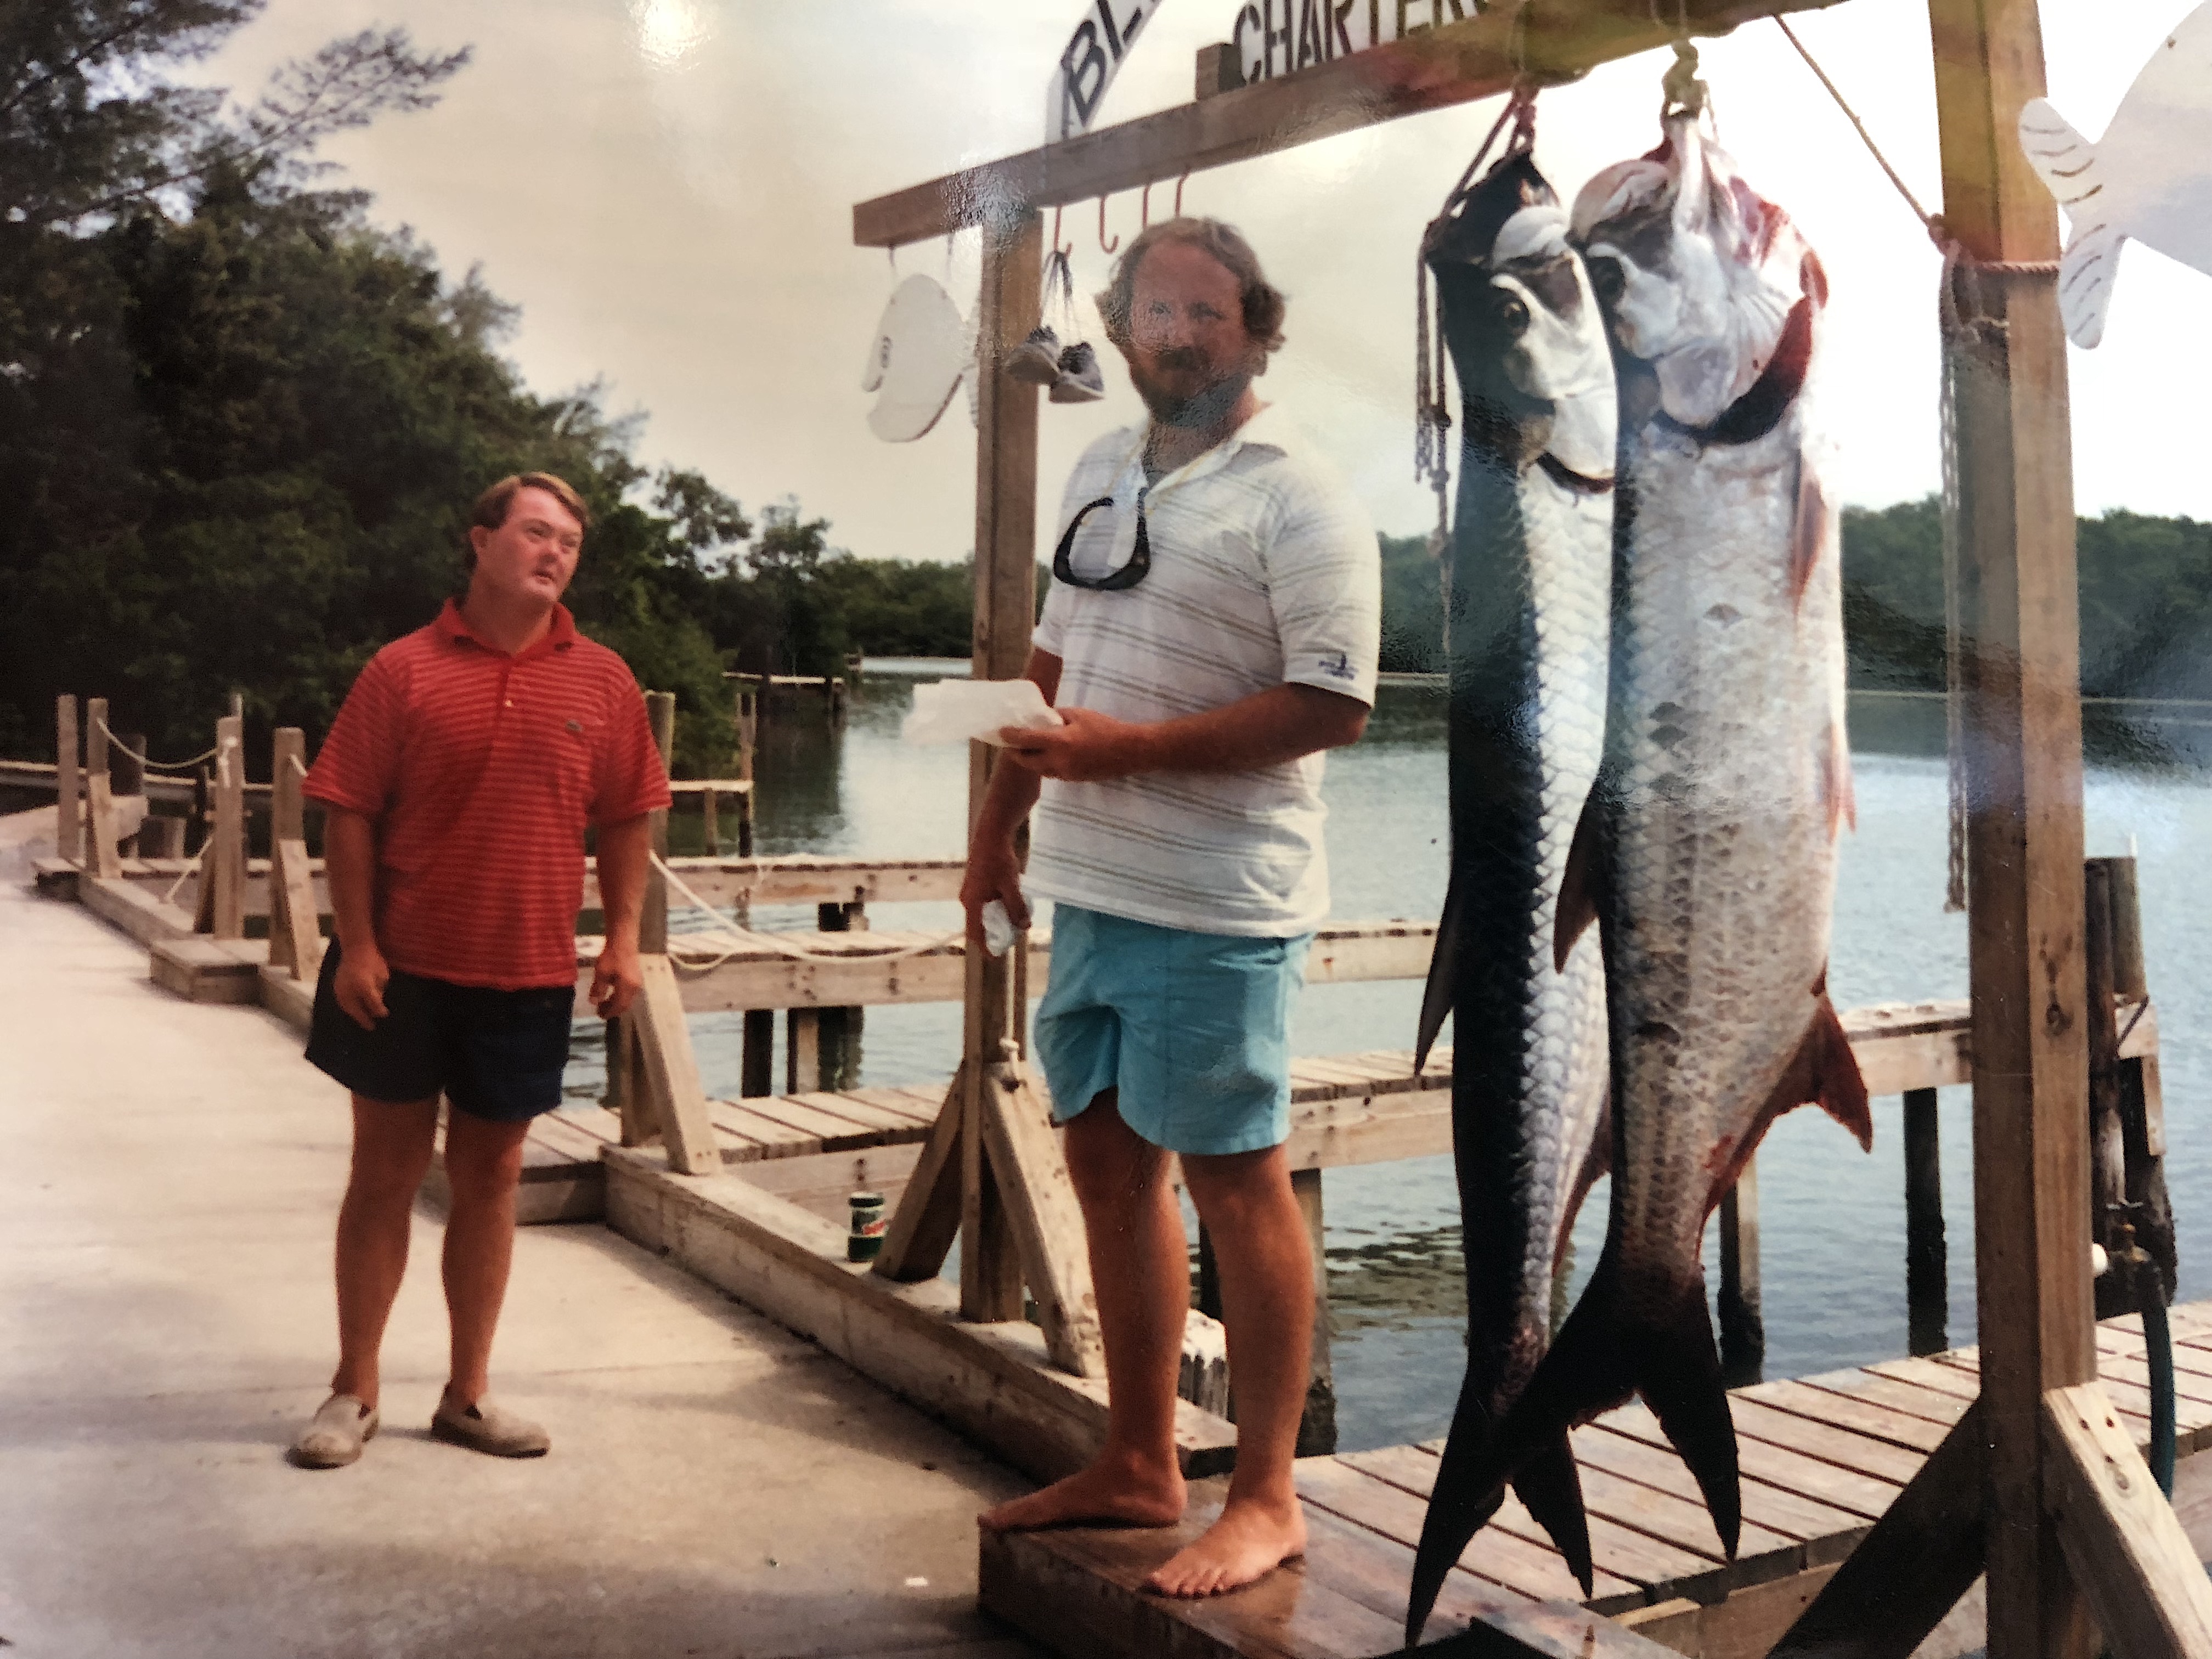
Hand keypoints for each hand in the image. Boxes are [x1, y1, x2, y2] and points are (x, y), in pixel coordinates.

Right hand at [335, 944, 389, 1031]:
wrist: (355, 947)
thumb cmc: (373, 960)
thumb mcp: (382, 976)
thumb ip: (379, 993)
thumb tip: (378, 1006)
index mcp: (364, 986)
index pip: (373, 1004)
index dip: (379, 1011)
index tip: (384, 1016)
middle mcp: (349, 989)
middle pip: (356, 1010)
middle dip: (364, 1019)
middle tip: (371, 1027)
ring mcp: (340, 988)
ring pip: (347, 1007)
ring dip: (355, 1015)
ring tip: (363, 1021)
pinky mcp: (336, 987)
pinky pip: (342, 1002)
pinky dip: (348, 1008)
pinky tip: (354, 1010)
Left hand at [592, 938, 644, 1019]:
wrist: (623, 940)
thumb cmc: (612, 956)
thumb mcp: (601, 973)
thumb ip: (598, 989)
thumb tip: (594, 1003)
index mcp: (627, 988)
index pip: (619, 1006)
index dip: (609, 1012)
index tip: (599, 1015)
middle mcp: (635, 988)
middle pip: (625, 1005)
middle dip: (613, 1009)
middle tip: (600, 1010)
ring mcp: (637, 983)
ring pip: (627, 999)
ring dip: (616, 1003)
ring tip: (604, 1002)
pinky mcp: (636, 977)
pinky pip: (628, 993)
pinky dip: (619, 996)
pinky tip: (611, 992)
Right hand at [960, 835, 1029, 945]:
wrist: (991, 834)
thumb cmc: (999, 860)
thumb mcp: (1011, 886)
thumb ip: (1017, 907)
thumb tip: (1023, 927)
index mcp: (972, 903)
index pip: (975, 933)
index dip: (985, 947)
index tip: (996, 958)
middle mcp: (968, 899)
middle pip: (978, 924)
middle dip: (994, 934)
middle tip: (1011, 939)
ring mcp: (971, 891)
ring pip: (983, 913)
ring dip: (997, 919)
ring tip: (1014, 922)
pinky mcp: (977, 884)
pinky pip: (985, 903)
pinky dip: (997, 908)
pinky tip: (1011, 904)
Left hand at [997, 706, 1145, 781]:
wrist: (1128, 751)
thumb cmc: (1105, 727)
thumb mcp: (1079, 714)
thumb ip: (1056, 717)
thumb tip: (1041, 718)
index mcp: (1059, 742)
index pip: (1025, 741)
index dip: (1009, 736)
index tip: (1000, 732)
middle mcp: (1058, 761)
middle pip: (1025, 761)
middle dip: (1015, 753)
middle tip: (1010, 744)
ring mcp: (1066, 773)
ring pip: (1038, 770)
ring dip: (1030, 761)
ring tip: (1028, 749)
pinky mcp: (1073, 780)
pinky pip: (1052, 773)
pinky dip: (1045, 765)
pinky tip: (1049, 756)